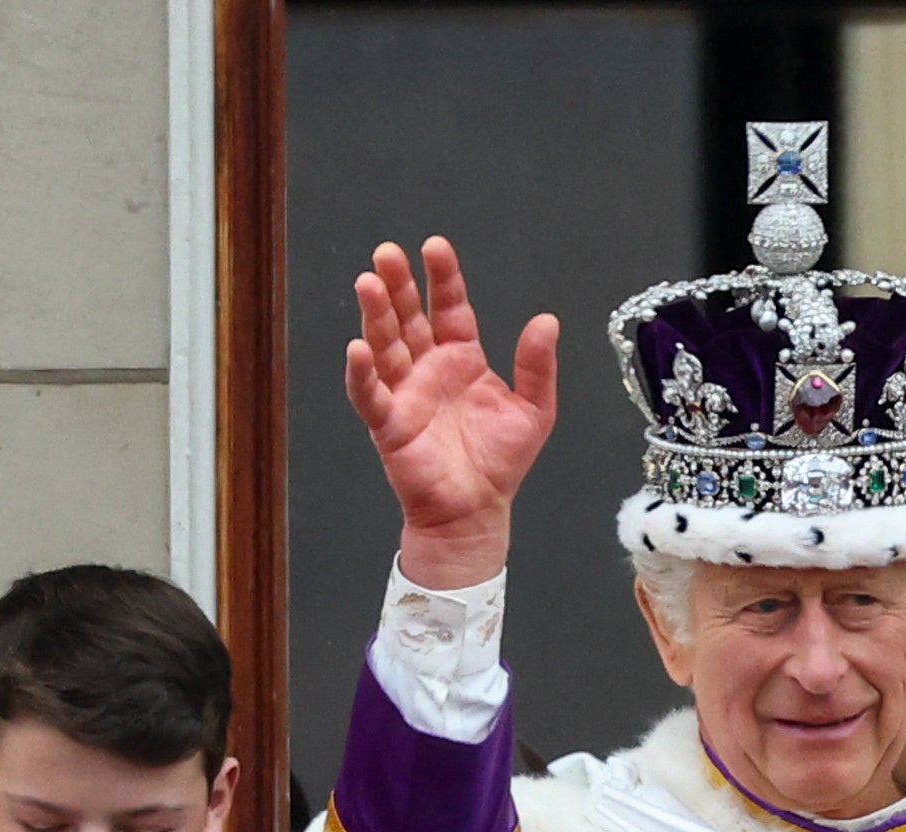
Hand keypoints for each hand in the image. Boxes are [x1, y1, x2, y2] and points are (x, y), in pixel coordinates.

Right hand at [346, 237, 561, 590]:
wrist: (478, 510)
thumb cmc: (500, 462)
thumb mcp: (534, 410)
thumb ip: (538, 367)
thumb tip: (547, 321)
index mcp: (461, 358)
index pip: (449, 308)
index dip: (443, 278)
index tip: (434, 247)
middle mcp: (428, 368)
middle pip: (409, 317)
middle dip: (398, 285)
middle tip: (387, 253)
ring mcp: (405, 393)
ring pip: (385, 345)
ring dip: (375, 316)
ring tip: (368, 283)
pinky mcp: (388, 424)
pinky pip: (369, 394)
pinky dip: (362, 373)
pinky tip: (358, 348)